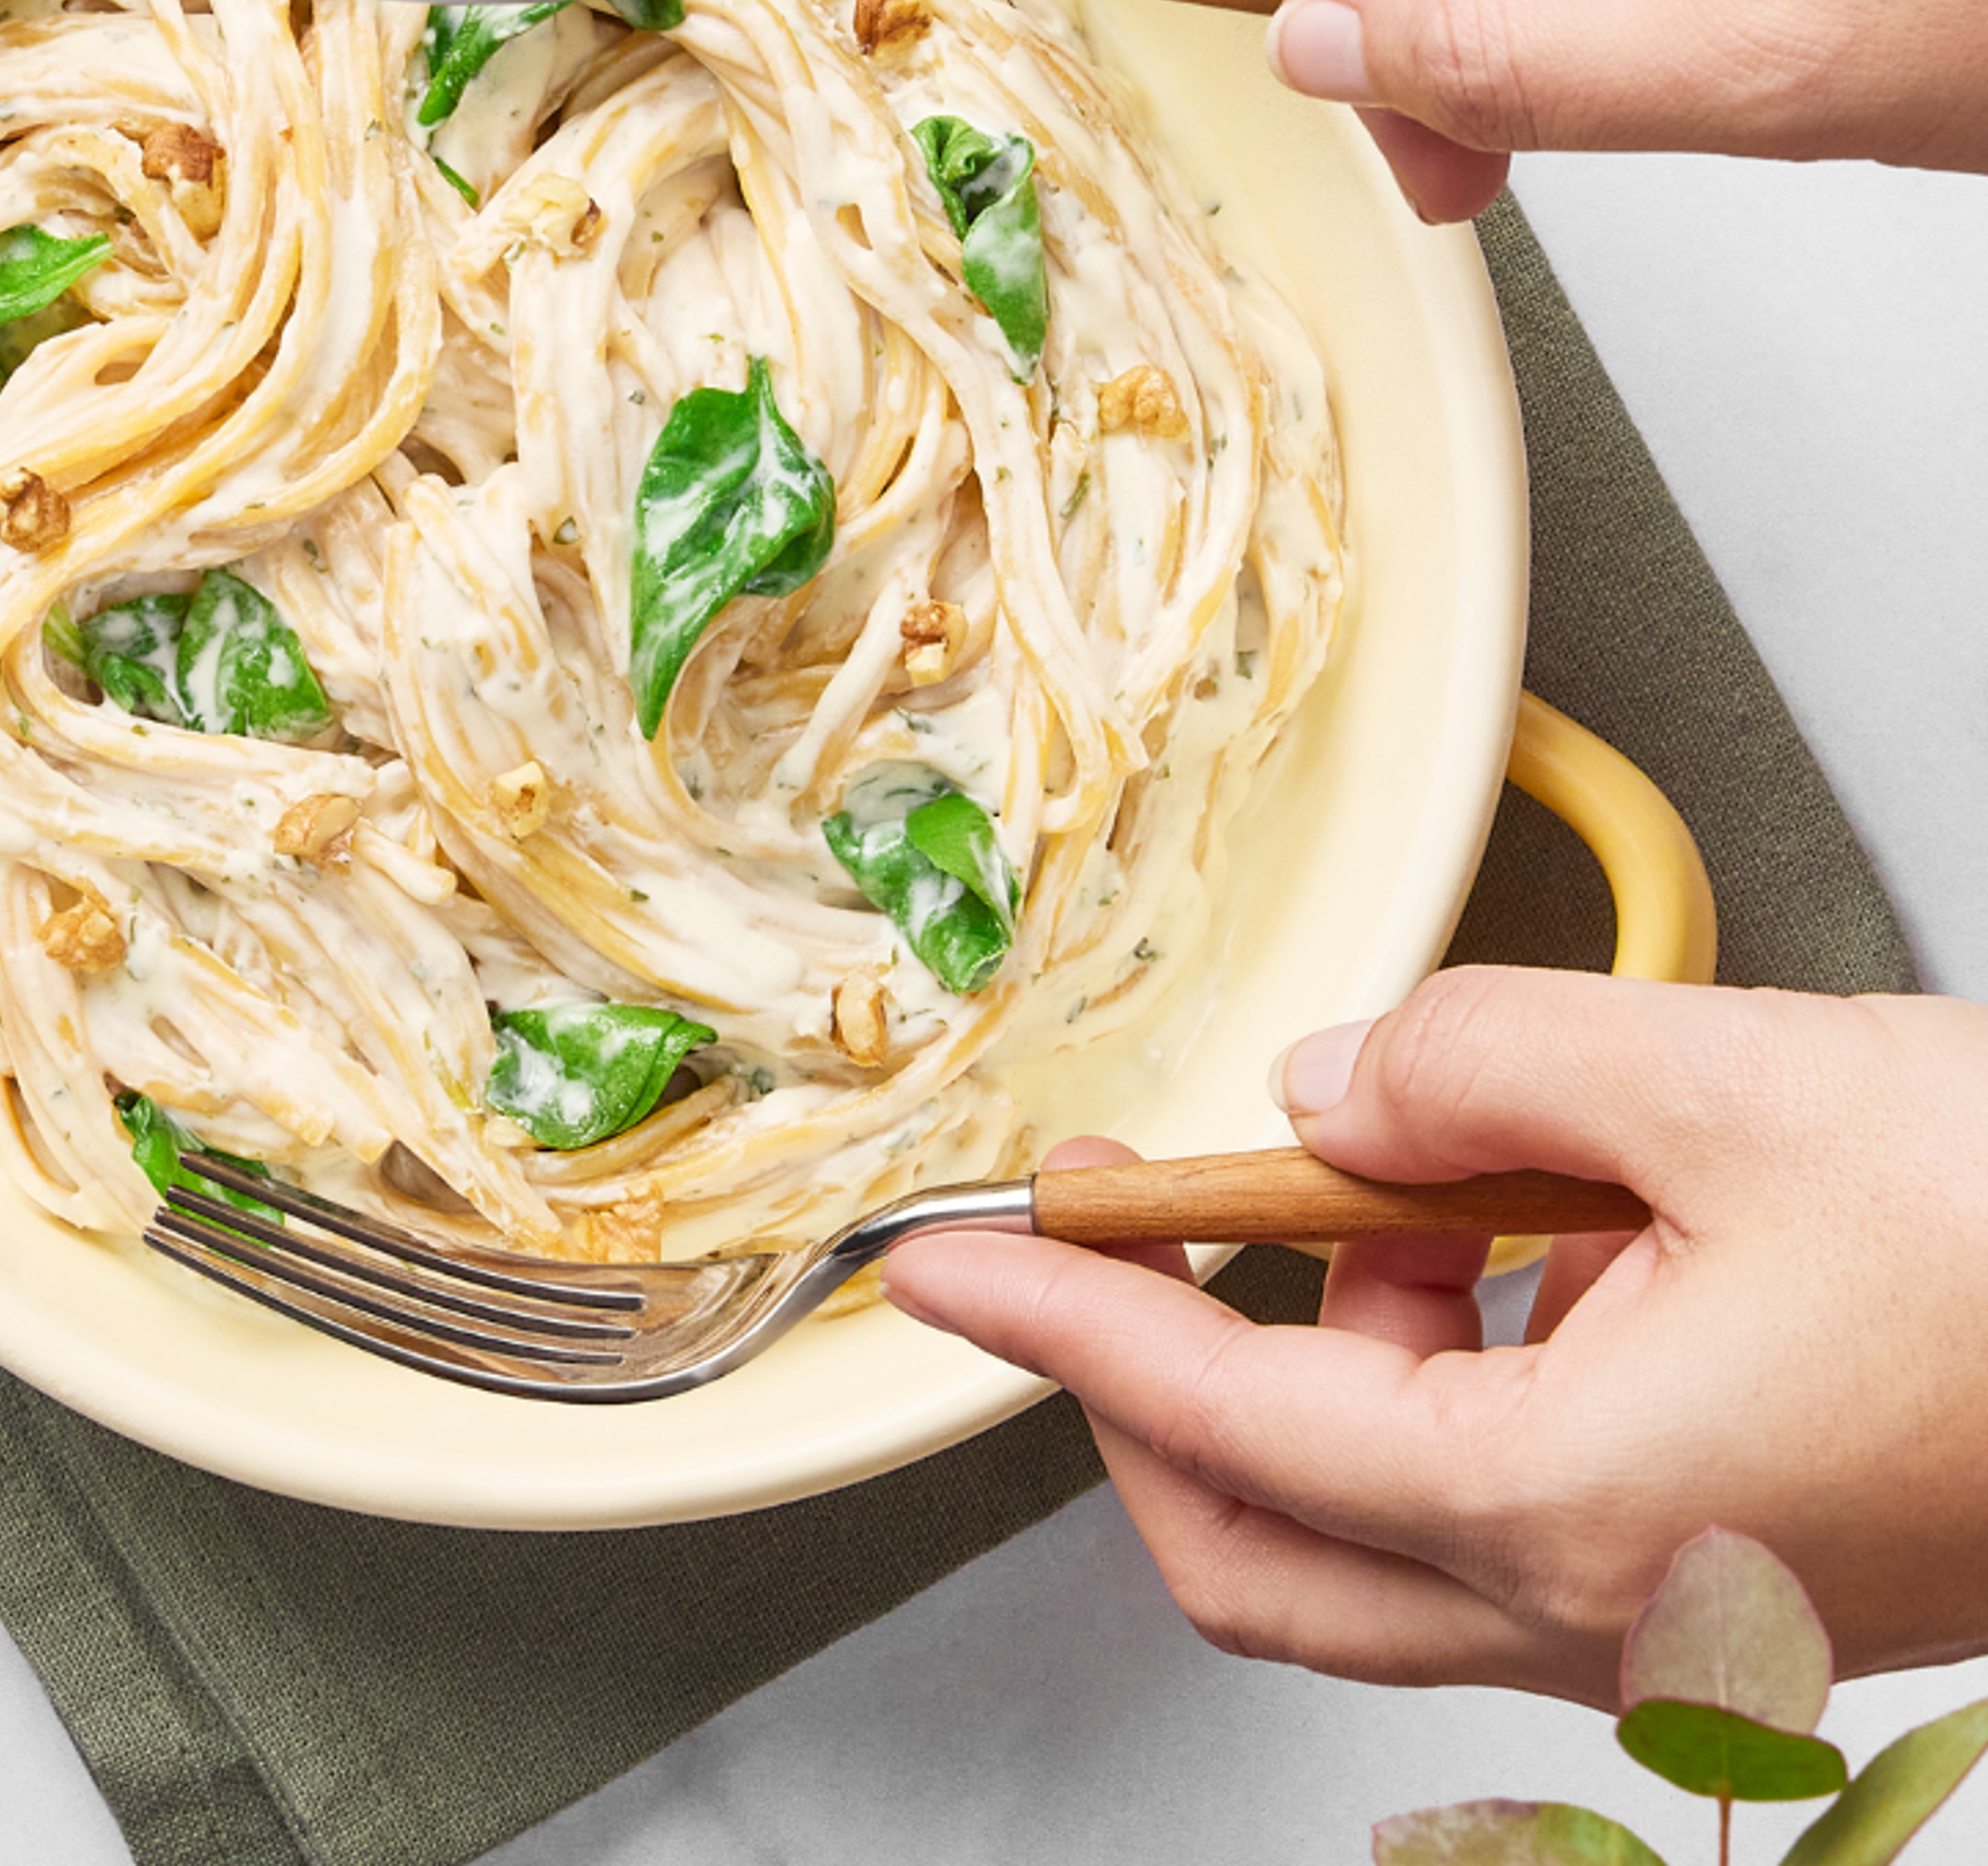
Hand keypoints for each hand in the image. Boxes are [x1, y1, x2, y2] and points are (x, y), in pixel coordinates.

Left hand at [881, 967, 1987, 1701]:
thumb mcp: (1722, 1075)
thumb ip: (1473, 1059)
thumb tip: (1327, 1085)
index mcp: (1575, 1504)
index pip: (1219, 1418)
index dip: (1054, 1325)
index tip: (938, 1269)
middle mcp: (1609, 1600)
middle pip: (1263, 1540)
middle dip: (1151, 1382)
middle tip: (1109, 1218)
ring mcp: (1674, 1610)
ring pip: (1382, 1517)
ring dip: (1325, 1345)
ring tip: (1380, 1173)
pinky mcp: (1731, 1571)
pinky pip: (1508, 1487)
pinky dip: (1448, 1358)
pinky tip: (1502, 1229)